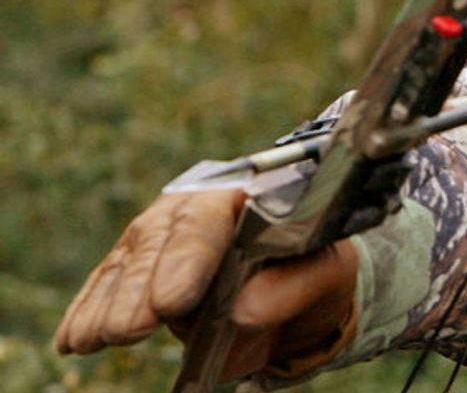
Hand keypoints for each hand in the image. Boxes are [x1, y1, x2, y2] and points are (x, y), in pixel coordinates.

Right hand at [54, 188, 358, 380]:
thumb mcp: (328, 272)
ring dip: (106, 305)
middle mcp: (196, 207)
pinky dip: (89, 309)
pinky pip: (110, 281)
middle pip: (158, 243)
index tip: (171, 303)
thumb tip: (245, 311)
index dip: (186, 262)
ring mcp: (164, 232)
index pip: (209, 222)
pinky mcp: (142, 261)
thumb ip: (294, 285)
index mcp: (246, 192)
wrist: (305, 274)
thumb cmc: (316, 265)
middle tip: (126, 330)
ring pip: (128, 263)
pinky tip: (71, 338)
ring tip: (89, 340)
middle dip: (138, 290)